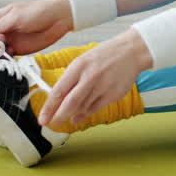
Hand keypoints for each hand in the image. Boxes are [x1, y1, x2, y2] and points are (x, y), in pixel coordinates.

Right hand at [0, 0, 72, 55]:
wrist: (58, 19)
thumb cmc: (38, 12)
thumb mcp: (16, 17)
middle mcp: (0, 30)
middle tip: (1, 40)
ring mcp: (8, 40)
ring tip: (6, 48)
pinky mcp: (17, 50)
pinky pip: (4, 57)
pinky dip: (5, 58)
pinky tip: (13, 52)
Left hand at [37, 29, 151, 129]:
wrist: (132, 51)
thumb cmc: (105, 55)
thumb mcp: (83, 61)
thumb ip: (71, 78)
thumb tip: (58, 98)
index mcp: (79, 66)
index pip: (59, 90)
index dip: (49, 107)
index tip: (43, 118)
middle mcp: (90, 76)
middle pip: (70, 103)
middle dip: (59, 116)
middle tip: (52, 124)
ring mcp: (103, 86)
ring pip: (82, 107)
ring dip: (73, 114)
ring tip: (68, 117)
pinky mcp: (113, 94)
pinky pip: (95, 109)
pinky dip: (85, 114)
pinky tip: (80, 116)